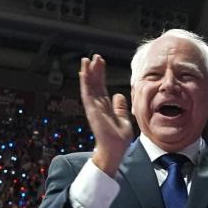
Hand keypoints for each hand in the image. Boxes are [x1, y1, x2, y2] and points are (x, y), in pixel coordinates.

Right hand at [79, 55, 134, 174]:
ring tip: (86, 59)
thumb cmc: (118, 139)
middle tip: (94, 56)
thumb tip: (119, 95)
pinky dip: (85, 82)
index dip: (101, 74)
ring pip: (89, 86)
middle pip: (95, 84)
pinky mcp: (92, 110)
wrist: (115, 150)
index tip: (100, 62)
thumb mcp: (123, 119)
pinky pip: (87, 93)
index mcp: (105, 107)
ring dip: (88, 72)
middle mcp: (97, 105)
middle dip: (94, 70)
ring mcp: (93, 108)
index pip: (101, 87)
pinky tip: (84, 72)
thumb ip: (120, 107)